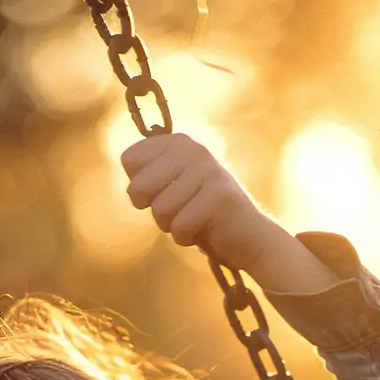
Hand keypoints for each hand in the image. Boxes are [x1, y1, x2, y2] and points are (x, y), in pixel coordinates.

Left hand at [121, 133, 265, 264]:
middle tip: (176, 213)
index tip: (161, 192)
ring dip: (172, 227)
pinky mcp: (218, 197)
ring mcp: (207, 171)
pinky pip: (180, 227)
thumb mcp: (174, 188)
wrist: (250, 237)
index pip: (129, 160)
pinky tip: (205, 232)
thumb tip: (131, 181)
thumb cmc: (204, 215)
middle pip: (139, 186)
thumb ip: (149, 178)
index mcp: (178, 142)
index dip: (139, 186)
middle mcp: (193, 149)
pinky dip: (186, 238)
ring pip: (160, 210)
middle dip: (153, 210)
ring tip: (194, 221)